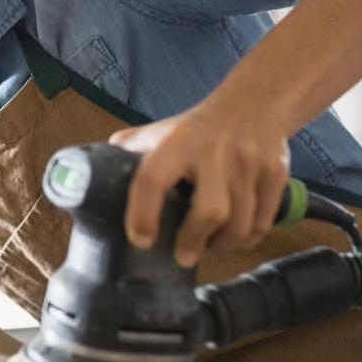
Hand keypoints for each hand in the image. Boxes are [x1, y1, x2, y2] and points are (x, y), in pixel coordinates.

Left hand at [108, 99, 290, 268]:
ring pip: (240, 223)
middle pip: (210, 211)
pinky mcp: (276, 173)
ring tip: (209, 247)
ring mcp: (249, 163)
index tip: (141, 239)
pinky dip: (249, 238)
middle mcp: (214, 152)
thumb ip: (128, 155)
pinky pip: (264, 221)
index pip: (153, 178)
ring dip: (223, 245)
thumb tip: (85, 183)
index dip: (143, 213)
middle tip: (183, 256)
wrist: (254, 104)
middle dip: (194, 241)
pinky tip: (236, 239)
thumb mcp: (159, 133)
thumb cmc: (195, 129)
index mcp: (176, 142)